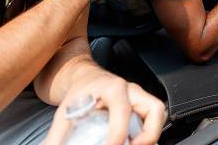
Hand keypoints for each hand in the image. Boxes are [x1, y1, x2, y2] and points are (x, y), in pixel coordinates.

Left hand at [44, 71, 165, 144]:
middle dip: (149, 135)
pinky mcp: (142, 105)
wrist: (85, 78)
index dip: (119, 135)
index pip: (122, 111)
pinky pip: (154, 119)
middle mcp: (132, 90)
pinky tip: (133, 142)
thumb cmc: (78, 92)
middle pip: (154, 109)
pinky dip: (149, 133)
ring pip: (159, 114)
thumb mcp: (65, 113)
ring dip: (152, 134)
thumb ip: (58, 136)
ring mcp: (140, 97)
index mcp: (113, 88)